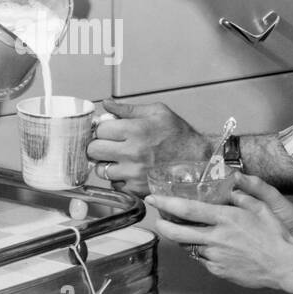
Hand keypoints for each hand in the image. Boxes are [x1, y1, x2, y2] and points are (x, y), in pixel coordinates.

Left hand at [88, 99, 211, 194]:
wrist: (198, 161)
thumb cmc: (179, 136)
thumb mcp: (157, 112)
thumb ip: (128, 109)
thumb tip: (106, 104)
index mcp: (136, 130)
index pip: (100, 129)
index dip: (101, 129)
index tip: (106, 130)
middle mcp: (133, 153)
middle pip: (94, 150)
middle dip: (97, 145)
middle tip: (107, 144)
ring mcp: (134, 173)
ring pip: (100, 169)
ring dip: (105, 164)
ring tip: (118, 159)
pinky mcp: (137, 189)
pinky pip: (114, 184)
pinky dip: (117, 179)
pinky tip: (128, 171)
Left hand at [145, 181, 292, 293]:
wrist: (285, 266)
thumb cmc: (276, 236)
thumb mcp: (261, 208)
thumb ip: (242, 196)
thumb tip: (230, 188)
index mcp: (225, 218)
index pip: (187, 209)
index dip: (166, 204)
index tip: (153, 199)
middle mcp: (216, 238)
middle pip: (177, 233)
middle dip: (163, 226)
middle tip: (158, 220)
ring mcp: (216, 257)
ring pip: (190, 247)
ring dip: (186, 239)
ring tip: (188, 232)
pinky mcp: (219, 270)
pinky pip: (203, 260)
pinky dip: (203, 252)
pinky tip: (212, 248)